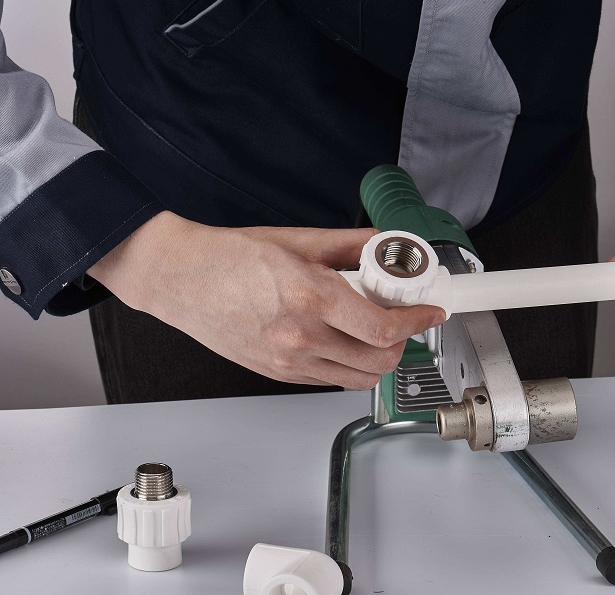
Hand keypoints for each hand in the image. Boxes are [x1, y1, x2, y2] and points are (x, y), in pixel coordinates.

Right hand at [88, 212, 443, 388]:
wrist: (180, 279)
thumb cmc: (229, 257)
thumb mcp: (299, 239)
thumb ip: (352, 244)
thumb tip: (388, 245)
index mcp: (311, 297)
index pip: (384, 327)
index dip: (417, 321)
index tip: (429, 312)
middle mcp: (301, 337)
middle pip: (379, 361)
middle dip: (402, 342)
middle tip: (402, 319)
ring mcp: (288, 362)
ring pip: (359, 378)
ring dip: (377, 358)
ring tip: (373, 331)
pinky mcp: (276, 374)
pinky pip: (330, 380)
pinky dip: (348, 365)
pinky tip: (342, 340)